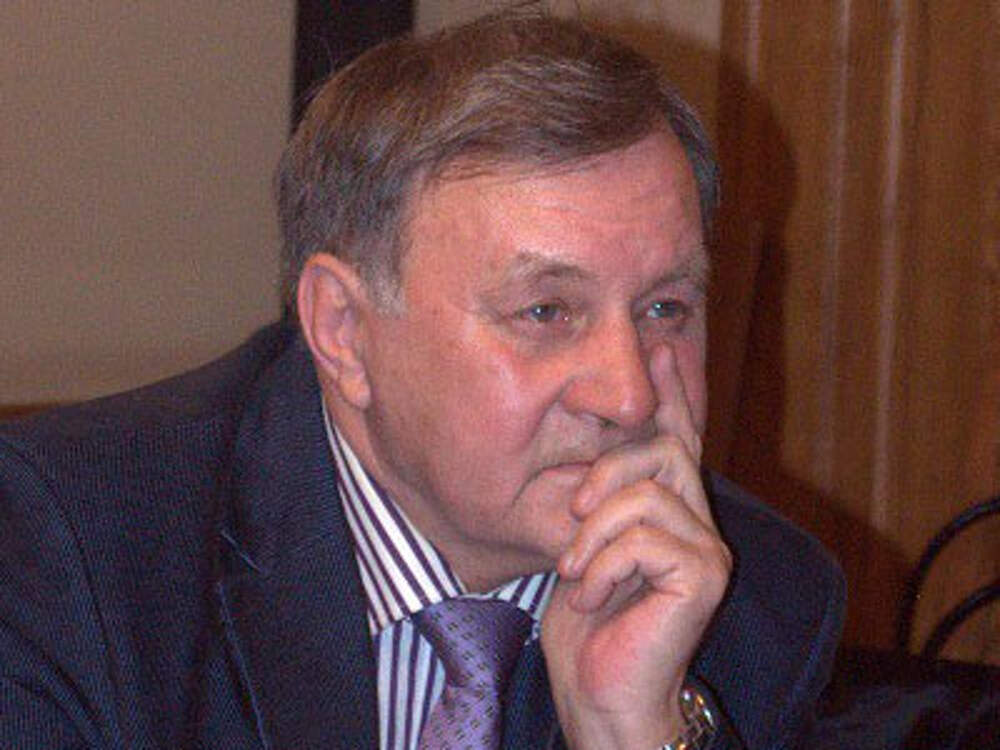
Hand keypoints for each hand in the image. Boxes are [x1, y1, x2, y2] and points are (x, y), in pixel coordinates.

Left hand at [540, 345, 731, 749]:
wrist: (599, 693)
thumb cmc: (588, 625)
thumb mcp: (584, 546)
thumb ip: (598, 501)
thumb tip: (586, 452)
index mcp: (671, 510)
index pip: (677, 438)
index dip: (671, 395)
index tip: (660, 349)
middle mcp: (699, 520)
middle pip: (658, 448)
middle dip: (603, 470)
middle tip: (572, 510)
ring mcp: (707, 546)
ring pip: (643, 492)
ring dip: (592, 534)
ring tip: (576, 572)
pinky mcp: (704, 572)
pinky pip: (643, 534)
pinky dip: (603, 564)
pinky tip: (592, 597)